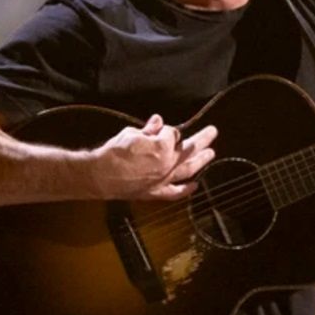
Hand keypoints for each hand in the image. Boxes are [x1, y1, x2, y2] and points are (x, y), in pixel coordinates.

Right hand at [90, 114, 217, 200]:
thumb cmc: (115, 152)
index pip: (172, 132)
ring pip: (189, 169)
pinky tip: (195, 186)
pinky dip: (187, 190)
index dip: (166, 129)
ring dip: (202, 160)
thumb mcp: (131, 133)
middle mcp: (169, 163)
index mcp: (163, 146)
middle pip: (190, 148)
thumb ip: (147, 129)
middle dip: (202, 139)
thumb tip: (156, 122)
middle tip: (213, 132)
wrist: (101, 175)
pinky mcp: (156, 192)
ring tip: (211, 154)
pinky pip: (176, 192)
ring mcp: (164, 179)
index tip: (160, 128)